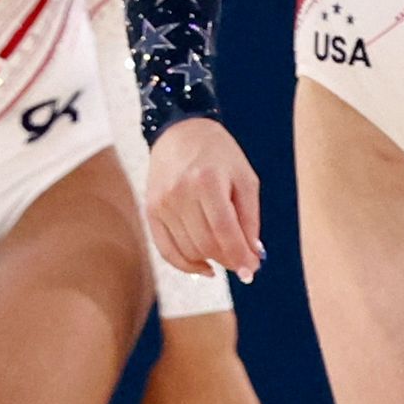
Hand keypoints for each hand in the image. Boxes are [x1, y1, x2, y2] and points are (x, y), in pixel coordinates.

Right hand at [146, 118, 262, 279]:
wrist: (180, 133)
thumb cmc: (219, 155)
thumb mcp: (245, 179)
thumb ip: (250, 218)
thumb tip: (251, 255)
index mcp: (207, 181)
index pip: (224, 231)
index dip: (240, 256)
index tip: (252, 269)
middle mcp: (180, 193)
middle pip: (206, 244)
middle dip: (229, 259)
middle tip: (244, 262)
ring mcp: (162, 203)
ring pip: (188, 250)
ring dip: (211, 260)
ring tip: (226, 255)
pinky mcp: (151, 210)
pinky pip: (166, 250)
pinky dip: (186, 265)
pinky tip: (204, 267)